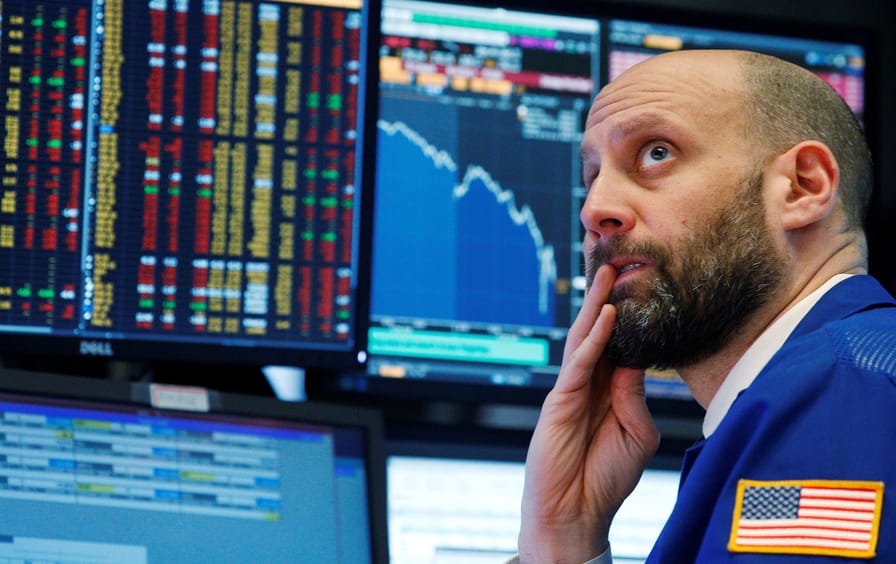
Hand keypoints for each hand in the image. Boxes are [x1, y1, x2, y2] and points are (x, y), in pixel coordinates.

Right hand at [518, 265, 660, 562]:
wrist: (577, 514)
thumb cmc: (606, 478)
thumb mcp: (637, 435)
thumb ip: (635, 397)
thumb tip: (635, 360)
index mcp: (609, 389)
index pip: (620, 342)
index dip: (628, 312)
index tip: (640, 281)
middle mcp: (589, 383)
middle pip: (598, 330)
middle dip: (605, 295)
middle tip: (614, 257)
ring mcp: (571, 390)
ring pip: (585, 338)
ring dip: (597, 304)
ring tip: (607, 271)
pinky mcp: (559, 401)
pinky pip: (579, 364)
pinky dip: (594, 339)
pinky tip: (606, 316)